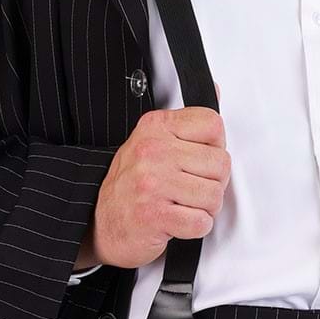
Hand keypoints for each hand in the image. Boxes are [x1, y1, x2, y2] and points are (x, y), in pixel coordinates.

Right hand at [86, 104, 229, 270]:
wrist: (99, 223)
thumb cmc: (129, 185)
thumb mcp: (153, 141)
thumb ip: (186, 122)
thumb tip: (216, 90)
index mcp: (155, 127)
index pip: (212, 124)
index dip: (214, 148)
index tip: (199, 160)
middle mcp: (153, 151)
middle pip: (220, 163)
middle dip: (213, 183)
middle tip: (191, 190)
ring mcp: (153, 183)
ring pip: (214, 196)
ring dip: (205, 209)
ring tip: (182, 206)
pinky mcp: (155, 215)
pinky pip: (201, 222)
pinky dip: (196, 228)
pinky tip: (177, 222)